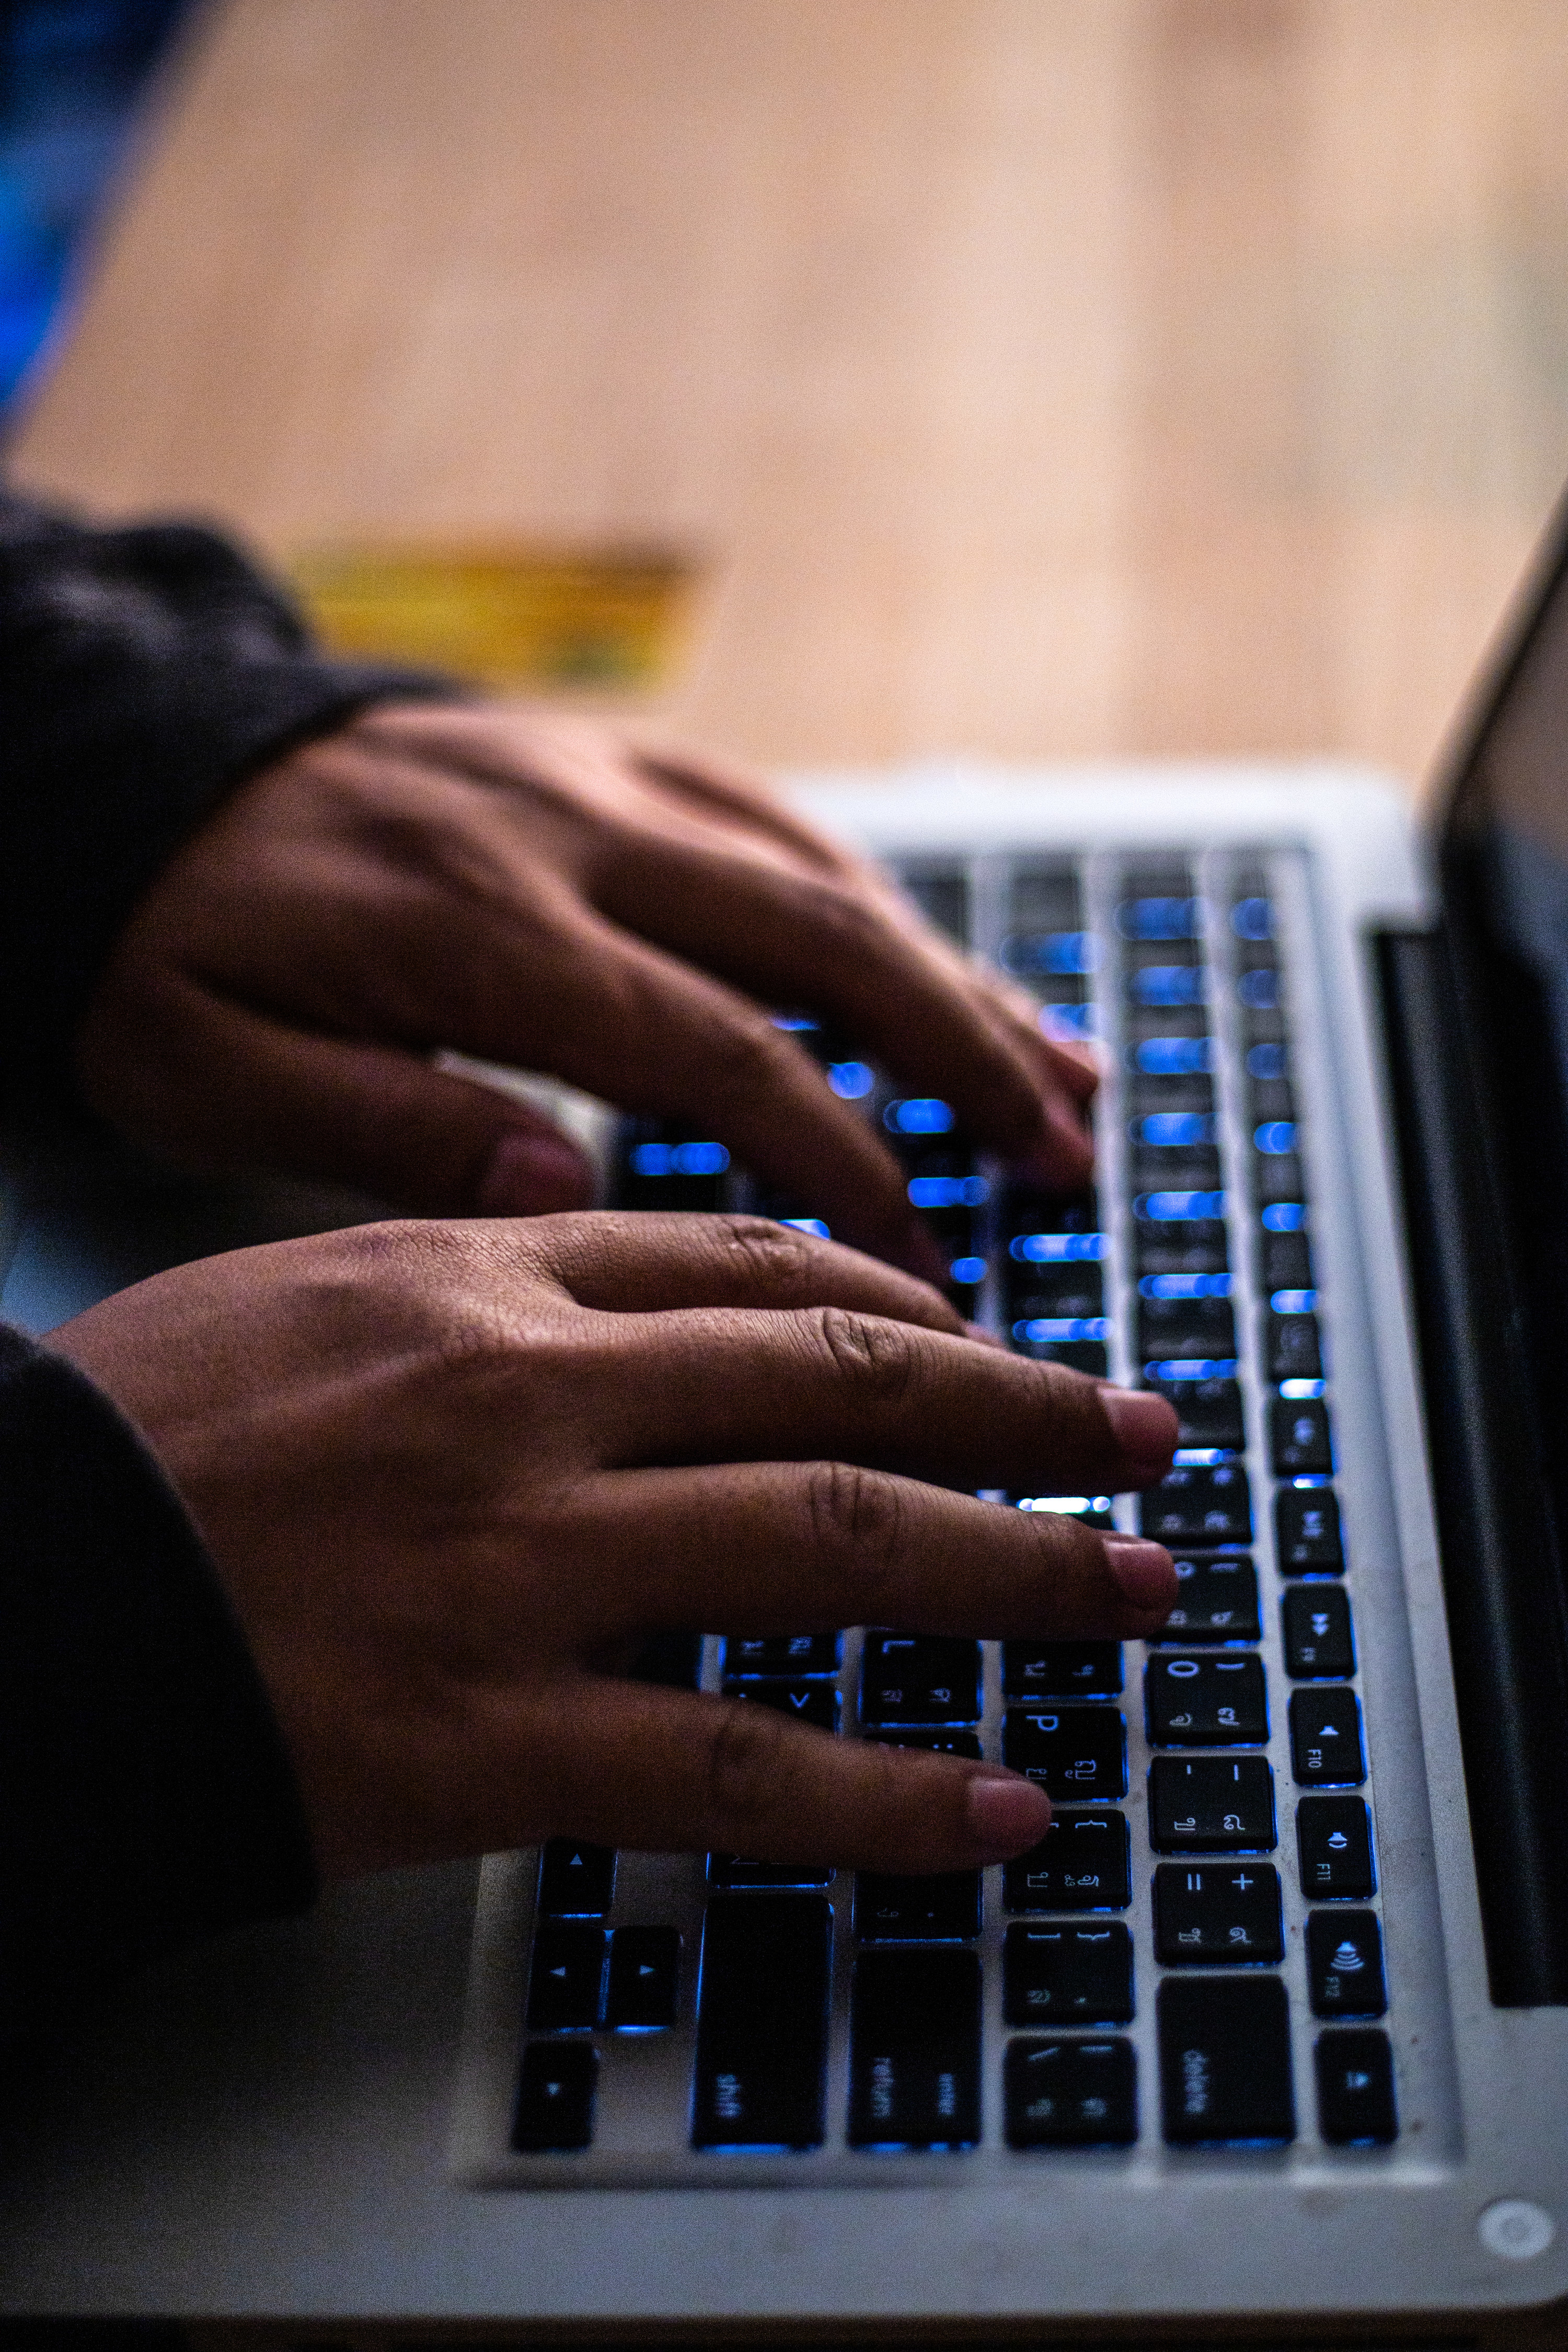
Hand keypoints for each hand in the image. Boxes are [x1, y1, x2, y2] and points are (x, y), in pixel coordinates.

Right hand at [48, 1214, 1175, 1877]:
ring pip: (836, 1544)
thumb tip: (632, 1264)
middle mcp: (534, 1398)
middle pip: (844, 1382)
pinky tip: (997, 1808)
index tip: (977, 1337)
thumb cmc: (142, 1437)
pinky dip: (885, 1795)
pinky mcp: (490, 1735)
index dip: (901, 1304)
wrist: (2, 1578)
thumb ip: (485, 1275)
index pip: (757, 1269)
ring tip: (1133, 1588)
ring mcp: (523, 1565)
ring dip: (1016, 1569)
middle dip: (1024, 1407)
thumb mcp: (314, 1290)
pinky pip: (735, 1764)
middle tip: (1141, 1437)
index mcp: (487, 1277)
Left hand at [73, 704, 1097, 1273]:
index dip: (838, 1157)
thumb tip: (554, 1190)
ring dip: (960, 982)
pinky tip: (954, 980)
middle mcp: (577, 838)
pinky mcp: (620, 757)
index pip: (712, 1052)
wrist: (141, 761)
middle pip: (820, 945)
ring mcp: (610, 781)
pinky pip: (785, 827)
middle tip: (1069, 1161)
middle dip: (963, 1058)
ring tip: (1070, 1082)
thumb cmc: (174, 937)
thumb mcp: (196, 1060)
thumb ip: (371, 1125)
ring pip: (829, 879)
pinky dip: (885, 912)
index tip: (921, 1260)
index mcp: (482, 930)